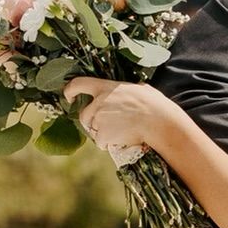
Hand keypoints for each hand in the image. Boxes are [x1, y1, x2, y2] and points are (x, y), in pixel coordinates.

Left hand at [70, 77, 187, 167]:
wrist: (158, 122)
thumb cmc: (154, 105)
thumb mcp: (138, 89)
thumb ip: (124, 91)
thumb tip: (126, 93)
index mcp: (107, 87)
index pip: (79, 83)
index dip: (70, 90)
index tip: (69, 96)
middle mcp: (99, 102)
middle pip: (84, 115)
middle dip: (92, 122)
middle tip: (108, 125)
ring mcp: (99, 119)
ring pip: (92, 130)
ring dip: (102, 134)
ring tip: (121, 133)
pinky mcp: (102, 134)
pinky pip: (100, 142)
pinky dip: (108, 144)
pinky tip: (122, 140)